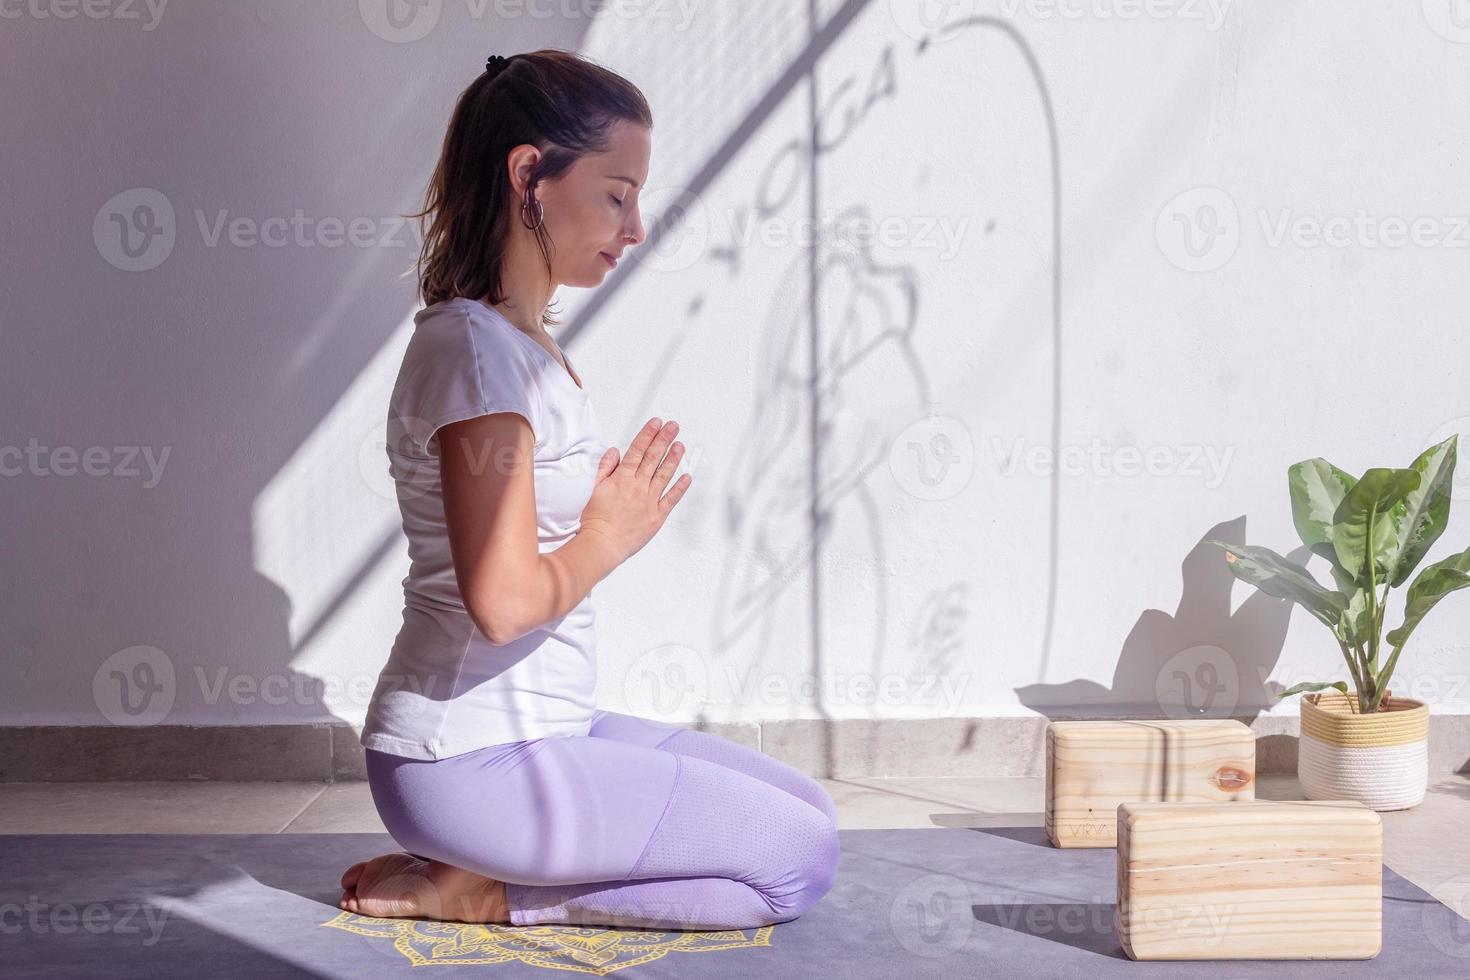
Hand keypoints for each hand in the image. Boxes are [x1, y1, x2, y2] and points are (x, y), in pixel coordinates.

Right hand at [578, 417, 691, 562]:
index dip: (648, 435)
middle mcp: (637, 487)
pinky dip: (680, 488)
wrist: (602, 544)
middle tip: (673, 426)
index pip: (637, 450)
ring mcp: (649, 501)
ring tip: (681, 445)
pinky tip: (687, 477)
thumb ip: (605, 468)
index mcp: (622, 479)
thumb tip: (615, 451)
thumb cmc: (595, 519)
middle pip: (653, 458)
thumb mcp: (594, 489)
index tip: (656, 423)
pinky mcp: (656, 516)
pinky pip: (671, 499)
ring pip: (664, 475)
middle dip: (664, 439)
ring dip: (673, 458)